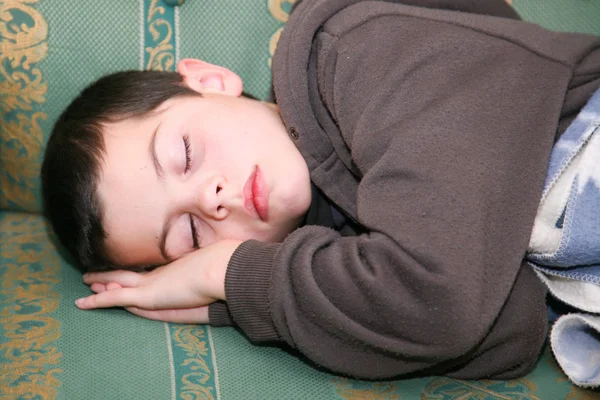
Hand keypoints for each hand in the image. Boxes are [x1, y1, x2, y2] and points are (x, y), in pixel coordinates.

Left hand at [75, 239, 241, 322]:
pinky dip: (98, 301)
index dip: (139, 270)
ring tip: (86, 280)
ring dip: (101, 282)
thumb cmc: (226, 271)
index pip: (153, 270)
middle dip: (115, 272)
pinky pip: (114, 298)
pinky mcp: (145, 295)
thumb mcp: (219, 273)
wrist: (221, 269)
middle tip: (98, 271)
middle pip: (132, 271)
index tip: (130, 269)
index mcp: (178, 269)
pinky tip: (82, 304)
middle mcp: (162, 273)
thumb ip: (213, 274)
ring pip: (118, 281)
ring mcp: (151, 283)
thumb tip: (217, 272)